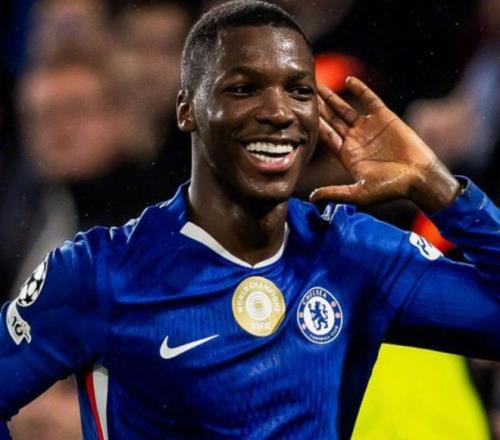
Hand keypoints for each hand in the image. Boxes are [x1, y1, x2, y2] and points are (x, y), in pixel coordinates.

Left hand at [309, 77, 459, 211]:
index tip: (298, 113)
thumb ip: (334, 193)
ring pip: (345, 109)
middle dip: (317, 107)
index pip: (324, 136)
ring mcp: (368, 128)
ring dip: (332, 97)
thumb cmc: (390, 189)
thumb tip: (311, 199)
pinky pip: (370, 100)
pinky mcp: (384, 118)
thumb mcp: (358, 194)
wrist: (419, 178)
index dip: (312, 124)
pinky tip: (349, 79)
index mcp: (346, 155)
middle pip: (331, 120)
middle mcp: (354, 140)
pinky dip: (360, 90)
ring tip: (318, 84)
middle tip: (303, 92)